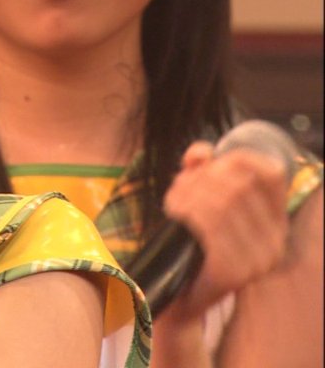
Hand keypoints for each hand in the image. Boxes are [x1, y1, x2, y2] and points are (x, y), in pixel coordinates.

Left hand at [161, 141, 289, 319]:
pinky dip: (186, 211)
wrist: (179, 297)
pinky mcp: (234, 272)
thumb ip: (203, 171)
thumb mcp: (199, 201)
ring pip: (222, 202)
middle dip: (203, 177)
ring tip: (173, 198)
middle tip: (179, 184)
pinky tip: (173, 212)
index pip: (271, 173)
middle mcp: (275, 240)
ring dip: (189, 192)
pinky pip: (210, 227)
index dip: (237, 158)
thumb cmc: (191, 244)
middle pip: (239, 184)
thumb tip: (201, 151)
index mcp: (276, 221)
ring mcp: (258, 259)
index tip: (207, 163)